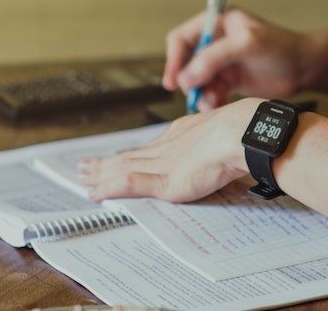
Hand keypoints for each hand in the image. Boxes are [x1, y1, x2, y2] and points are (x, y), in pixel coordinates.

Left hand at [77, 98, 260, 202]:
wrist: (243, 134)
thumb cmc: (245, 137)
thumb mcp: (228, 142)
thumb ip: (219, 151)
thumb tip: (227, 160)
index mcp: (183, 134)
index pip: (150, 147)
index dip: (132, 154)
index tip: (119, 157)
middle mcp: (168, 146)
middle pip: (130, 156)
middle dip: (107, 163)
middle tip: (85, 166)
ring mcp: (163, 162)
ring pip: (122, 167)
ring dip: (100, 174)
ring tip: (82, 177)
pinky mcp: (163, 179)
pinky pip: (127, 183)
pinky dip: (109, 188)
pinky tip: (95, 193)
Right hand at [163, 8, 311, 110]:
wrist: (304, 68)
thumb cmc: (280, 48)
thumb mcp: (246, 45)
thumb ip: (214, 58)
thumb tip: (186, 76)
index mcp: (217, 23)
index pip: (181, 38)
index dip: (174, 59)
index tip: (173, 81)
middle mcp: (216, 41)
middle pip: (186, 63)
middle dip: (189, 81)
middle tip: (197, 95)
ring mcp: (222, 62)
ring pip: (197, 81)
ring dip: (201, 93)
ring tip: (212, 102)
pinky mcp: (229, 80)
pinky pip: (210, 92)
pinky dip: (210, 100)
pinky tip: (219, 105)